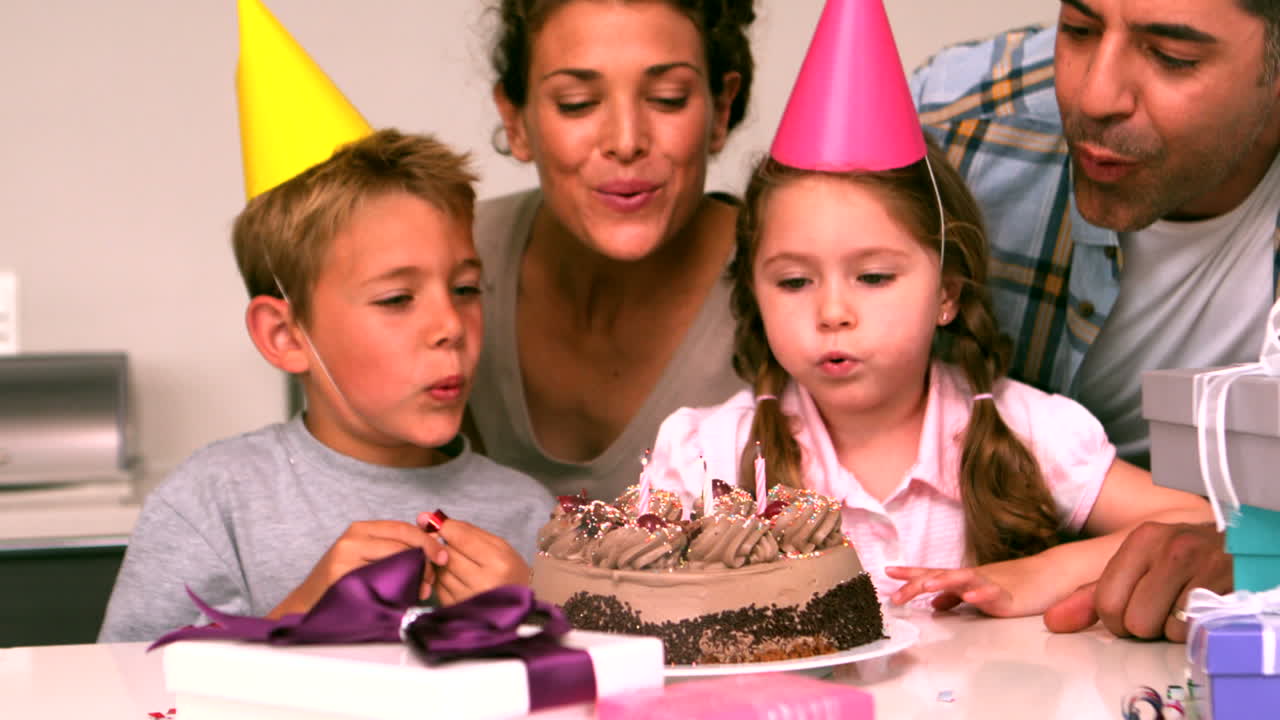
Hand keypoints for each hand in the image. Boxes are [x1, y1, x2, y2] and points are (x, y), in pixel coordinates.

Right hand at [268, 520, 437, 618]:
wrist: (308, 605)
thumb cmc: (344, 584)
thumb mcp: (367, 559)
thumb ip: (393, 550)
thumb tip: (433, 553)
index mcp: (361, 529)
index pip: (403, 529)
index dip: (428, 541)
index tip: (444, 556)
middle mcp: (352, 538)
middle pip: (402, 543)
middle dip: (424, 561)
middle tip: (432, 581)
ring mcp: (344, 556)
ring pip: (394, 560)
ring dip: (415, 576)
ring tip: (421, 591)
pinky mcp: (341, 575)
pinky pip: (380, 578)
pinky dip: (398, 587)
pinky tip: (405, 596)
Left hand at [422, 514, 529, 605]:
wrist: (517, 605)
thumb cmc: (509, 571)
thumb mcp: (499, 546)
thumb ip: (466, 531)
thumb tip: (428, 517)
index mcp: (498, 562)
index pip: (462, 538)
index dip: (445, 527)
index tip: (435, 521)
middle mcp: (483, 582)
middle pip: (448, 554)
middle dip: (442, 544)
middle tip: (446, 542)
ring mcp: (468, 599)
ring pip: (440, 570)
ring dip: (440, 562)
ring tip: (454, 561)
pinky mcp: (456, 609)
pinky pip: (438, 587)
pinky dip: (441, 578)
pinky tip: (453, 577)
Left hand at [886, 565, 1017, 616]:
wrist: (1051, 575)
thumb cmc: (1014, 584)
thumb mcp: (977, 592)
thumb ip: (956, 597)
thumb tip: (935, 604)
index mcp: (963, 580)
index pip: (932, 572)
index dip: (910, 573)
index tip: (887, 572)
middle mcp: (972, 578)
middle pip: (941, 576)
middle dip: (917, 583)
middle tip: (896, 595)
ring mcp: (989, 585)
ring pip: (963, 580)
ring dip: (944, 582)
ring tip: (927, 585)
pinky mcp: (1008, 596)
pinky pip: (994, 594)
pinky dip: (982, 594)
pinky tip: (972, 597)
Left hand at [1043, 521, 1229, 641]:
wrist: (1241, 548)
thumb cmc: (1184, 562)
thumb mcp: (1139, 567)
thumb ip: (1092, 595)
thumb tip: (1053, 622)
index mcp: (1141, 539)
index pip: (1106, 601)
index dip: (1117, 621)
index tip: (1133, 613)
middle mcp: (1169, 546)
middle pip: (1133, 621)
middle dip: (1146, 627)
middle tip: (1163, 611)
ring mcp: (1202, 562)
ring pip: (1164, 629)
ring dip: (1172, 629)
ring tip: (1184, 607)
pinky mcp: (1229, 583)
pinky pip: (1195, 630)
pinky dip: (1196, 631)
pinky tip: (1203, 609)